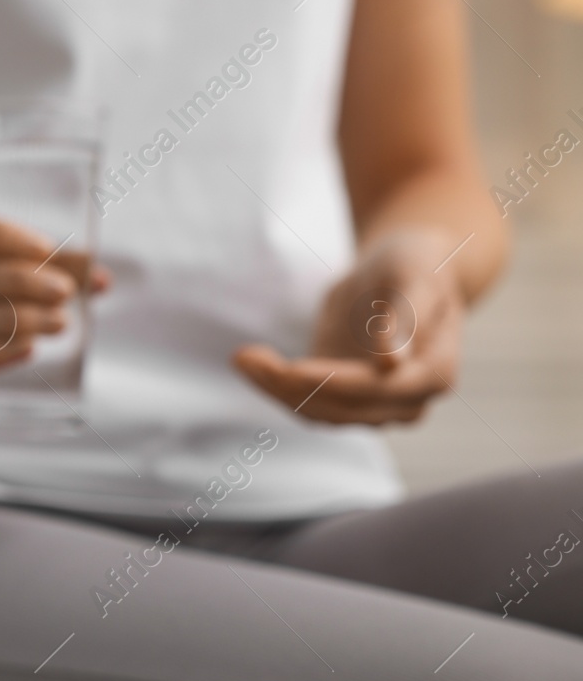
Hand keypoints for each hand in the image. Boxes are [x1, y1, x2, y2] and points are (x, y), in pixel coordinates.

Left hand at [233, 228, 463, 423]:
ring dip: (275, 390)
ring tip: (243, 358)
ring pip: (319, 414)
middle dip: (291, 387)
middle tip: (246, 357)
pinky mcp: (344, 402)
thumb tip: (392, 364)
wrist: (403, 274)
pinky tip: (249, 362)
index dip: (334, 381)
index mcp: (436, 371)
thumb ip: (405, 316)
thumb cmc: (413, 265)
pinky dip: (275, 388)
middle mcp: (410, 402)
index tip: (290, 368)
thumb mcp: (413, 275)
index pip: (380, 388)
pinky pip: (306, 406)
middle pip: (343, 409)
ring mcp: (376, 409)